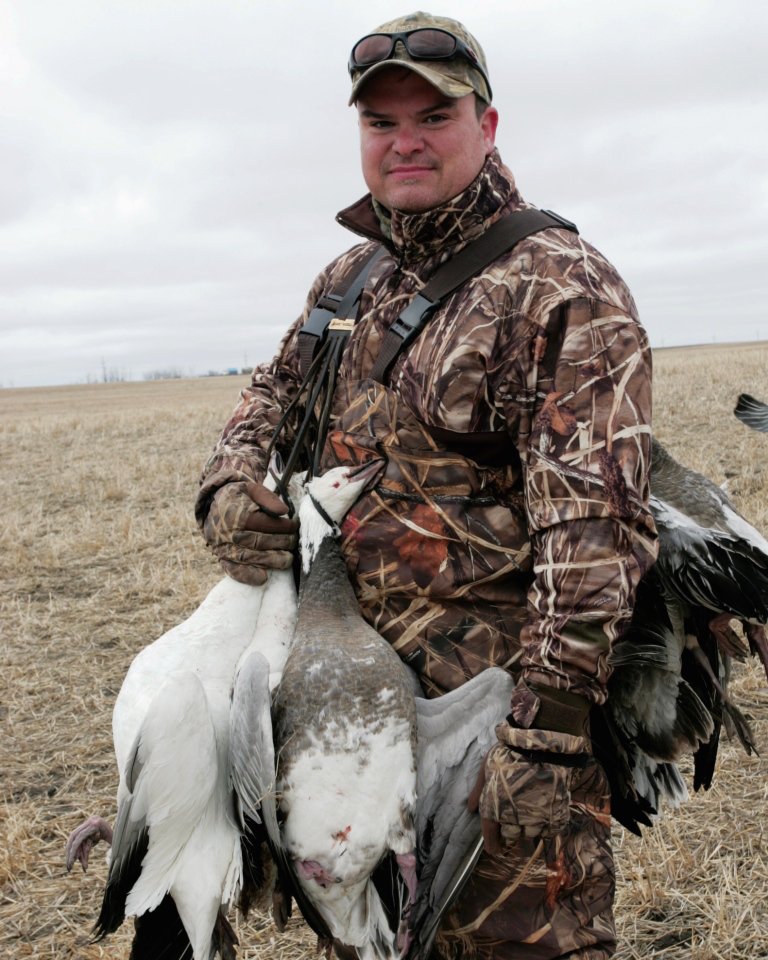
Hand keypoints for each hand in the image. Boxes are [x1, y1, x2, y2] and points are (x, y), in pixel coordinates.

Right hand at [202, 481, 298, 585]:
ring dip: (271, 560)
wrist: (215, 502)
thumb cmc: (240, 496)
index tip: (295, 527)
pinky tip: (262, 578)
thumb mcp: (253, 489)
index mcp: (237, 514)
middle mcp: (228, 532)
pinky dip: (247, 575)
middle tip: (294, 542)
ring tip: (287, 559)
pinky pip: (232, 569)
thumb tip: (284, 511)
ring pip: (250, 557)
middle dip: (281, 543)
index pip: (265, 524)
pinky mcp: (221, 556)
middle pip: (259, 542)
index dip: (284, 527)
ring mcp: (223, 546)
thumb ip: (268, 498)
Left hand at [468, 723, 590, 854]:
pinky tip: (543, 812)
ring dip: (527, 828)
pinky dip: (545, 825)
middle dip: (509, 834)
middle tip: (512, 825)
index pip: (490, 834)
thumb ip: (479, 789)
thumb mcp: (487, 767)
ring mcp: (535, 818)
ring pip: (530, 834)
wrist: (540, 745)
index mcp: (494, 807)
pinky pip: (549, 830)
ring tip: (529, 814)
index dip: (491, 844)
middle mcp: (513, 817)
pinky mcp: (554, 816)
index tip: (493, 850)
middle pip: (510, 836)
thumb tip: (470, 809)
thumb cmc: (509, 753)